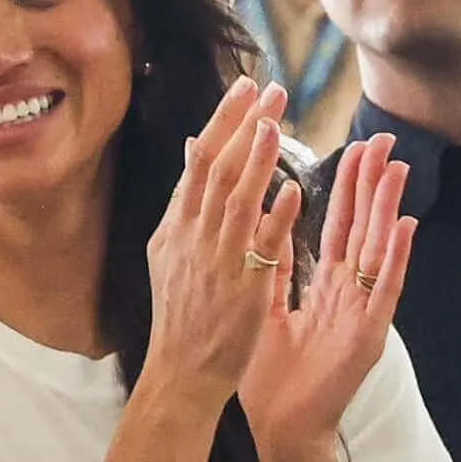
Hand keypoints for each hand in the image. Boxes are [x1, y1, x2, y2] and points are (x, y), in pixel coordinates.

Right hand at [143, 78, 300, 410]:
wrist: (180, 373)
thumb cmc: (182, 317)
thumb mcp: (170, 254)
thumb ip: (187, 203)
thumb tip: (195, 149)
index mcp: (175, 228)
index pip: (198, 162)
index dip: (224, 122)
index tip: (246, 88)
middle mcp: (190, 238)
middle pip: (215, 169)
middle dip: (241, 125)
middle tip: (267, 87)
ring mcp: (214, 262)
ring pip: (234, 200)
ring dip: (254, 158)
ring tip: (275, 121)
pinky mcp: (239, 289)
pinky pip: (258, 247)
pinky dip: (273, 216)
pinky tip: (290, 189)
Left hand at [237, 134, 415, 457]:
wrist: (279, 427)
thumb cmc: (272, 374)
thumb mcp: (267, 305)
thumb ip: (273, 264)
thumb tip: (265, 219)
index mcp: (326, 286)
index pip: (338, 226)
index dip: (346, 188)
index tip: (351, 147)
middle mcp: (349, 293)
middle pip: (363, 229)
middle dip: (372, 185)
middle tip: (382, 141)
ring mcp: (362, 312)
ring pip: (379, 250)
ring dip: (389, 208)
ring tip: (397, 168)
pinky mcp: (369, 335)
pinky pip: (386, 289)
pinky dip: (397, 257)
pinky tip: (407, 227)